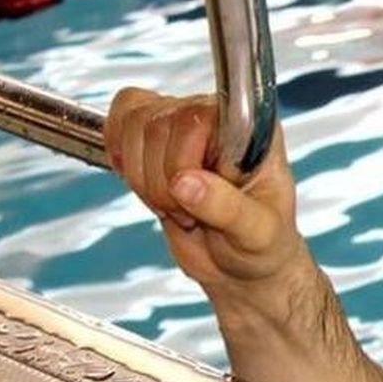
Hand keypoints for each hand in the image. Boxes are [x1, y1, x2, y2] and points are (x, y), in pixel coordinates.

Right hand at [104, 87, 308, 292]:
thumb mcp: (257, 234)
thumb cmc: (262, 244)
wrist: (241, 262)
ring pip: (133, 126)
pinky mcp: (155, 137)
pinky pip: (120, 120)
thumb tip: (186, 182)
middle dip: (163, 183)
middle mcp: (219, 119)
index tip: (199, 195)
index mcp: (255, 131)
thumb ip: (228, 208)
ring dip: (144, 180)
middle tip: (189, 213)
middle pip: (157, 124)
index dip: (183, 162)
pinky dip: (123, 159)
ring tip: (176, 206)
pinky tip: (149, 188)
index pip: (196, 120)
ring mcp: (184, 125)